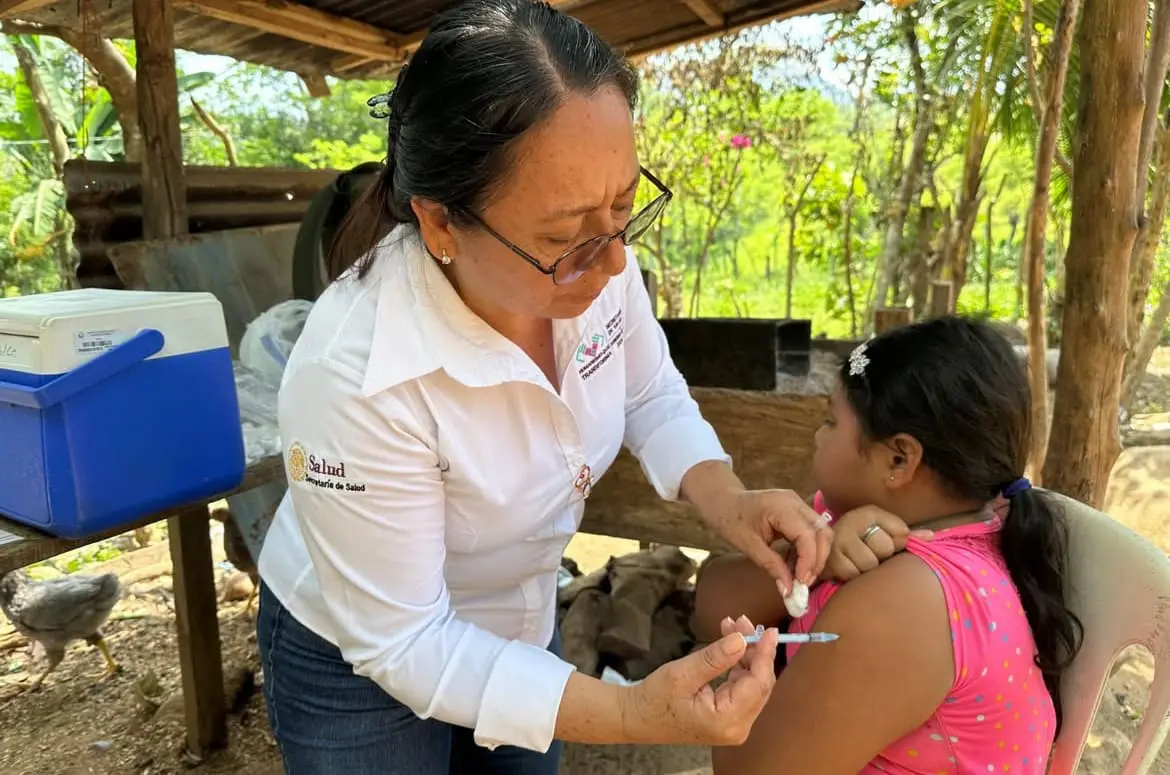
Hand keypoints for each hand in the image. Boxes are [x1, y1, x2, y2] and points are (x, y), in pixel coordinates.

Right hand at [622, 617, 779, 745]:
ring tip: (733, 627)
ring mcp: (734, 724)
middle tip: (743, 622)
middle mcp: (737, 727)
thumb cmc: (655, 698)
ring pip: (752, 684)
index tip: (769, 631)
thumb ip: (715, 658)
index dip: (764, 655)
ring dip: (746, 655)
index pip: (757, 684)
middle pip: (759, 684)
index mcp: (727, 721)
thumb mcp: (682, 674)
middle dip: (754, 650)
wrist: (637, 718)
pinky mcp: (728, 718)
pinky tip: (731, 645)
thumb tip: (742, 640)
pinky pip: (742, 688)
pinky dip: (738, 665)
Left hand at [713, 489, 832, 595]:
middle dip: (818, 559)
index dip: (808, 561)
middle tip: (804, 582)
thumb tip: (788, 589)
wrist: (723, 501)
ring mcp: (798, 505)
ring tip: (800, 577)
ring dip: (816, 556)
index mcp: (781, 506)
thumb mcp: (746, 544)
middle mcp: (795, 502)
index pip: (807, 535)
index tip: (800, 582)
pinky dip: (808, 551)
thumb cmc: (730, 519)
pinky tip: (796, 566)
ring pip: (821, 532)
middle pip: (822, 532)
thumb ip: (770, 565)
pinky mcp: (798, 512)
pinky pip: (812, 532)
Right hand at [821, 505, 932, 581]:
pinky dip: (852, 575)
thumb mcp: (882, 532)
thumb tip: (931, 537)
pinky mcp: (830, 558)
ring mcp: (839, 539)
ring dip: (866, 568)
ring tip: (856, 561)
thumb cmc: (859, 542)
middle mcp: (852, 520)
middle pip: (885, 548)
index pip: (901, 532)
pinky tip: (846, 567)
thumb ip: (905, 535)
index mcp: (869, 512)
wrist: (821, 550)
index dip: (896, 542)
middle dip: (879, 556)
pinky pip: (853, 573)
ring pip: (870, 563)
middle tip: (867, 553)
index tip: (882, 541)